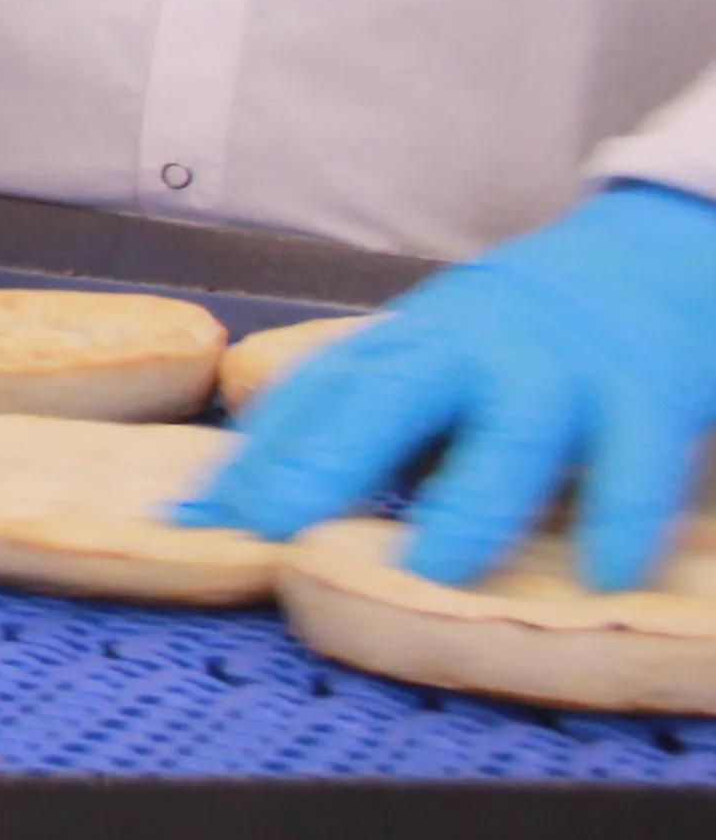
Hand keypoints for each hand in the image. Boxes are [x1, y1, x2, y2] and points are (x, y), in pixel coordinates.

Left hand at [186, 183, 715, 589]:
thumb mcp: (418, 374)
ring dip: (467, 505)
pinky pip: (635, 459)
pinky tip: (601, 578)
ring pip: (511, 434)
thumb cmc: (504, 349)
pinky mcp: (646, 392)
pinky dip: (619, 518)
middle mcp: (469, 349)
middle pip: (389, 396)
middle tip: (277, 530)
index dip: (252, 459)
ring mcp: (557, 370)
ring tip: (429, 574)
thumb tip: (217, 513)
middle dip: (327, 460)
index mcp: (402, 347)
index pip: (311, 397)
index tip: (192, 519)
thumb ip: (338, 438)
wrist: (643, 261)